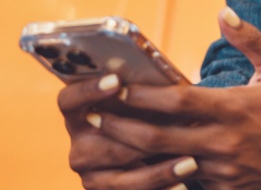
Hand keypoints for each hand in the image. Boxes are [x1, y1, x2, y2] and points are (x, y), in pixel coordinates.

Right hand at [57, 72, 186, 189]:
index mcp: (79, 114)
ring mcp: (90, 175)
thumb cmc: (151, 116)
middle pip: (104, 143)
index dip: (88, 90)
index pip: (69, 100)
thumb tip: (170, 82)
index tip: (116, 81)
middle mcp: (79, 146)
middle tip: (173, 130)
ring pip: (122, 176)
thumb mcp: (145, 104)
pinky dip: (161, 188)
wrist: (154, 152)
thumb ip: (147, 94)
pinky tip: (184, 184)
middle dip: (142, 137)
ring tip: (191, 163)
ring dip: (160, 171)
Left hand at [91, 8, 260, 189]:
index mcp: (234, 108)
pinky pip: (188, 186)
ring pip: (166, 166)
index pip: (176, 102)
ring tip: (105, 142)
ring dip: (133, 155)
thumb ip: (250, 37)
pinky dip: (162, 176)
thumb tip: (223, 12)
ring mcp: (225, 171)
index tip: (115, 86)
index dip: (142, 95)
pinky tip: (140, 167)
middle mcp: (224, 141)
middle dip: (121, 127)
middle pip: (158, 139)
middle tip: (92, 116)